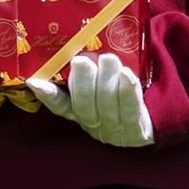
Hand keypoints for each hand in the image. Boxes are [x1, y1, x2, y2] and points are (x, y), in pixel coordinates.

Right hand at [30, 50, 153, 148]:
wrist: (153, 123)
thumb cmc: (121, 96)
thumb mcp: (99, 88)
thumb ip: (81, 75)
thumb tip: (59, 55)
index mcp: (79, 114)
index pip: (60, 106)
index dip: (48, 96)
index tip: (35, 82)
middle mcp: (94, 125)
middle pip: (84, 105)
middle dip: (83, 82)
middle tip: (82, 60)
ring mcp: (115, 131)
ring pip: (107, 105)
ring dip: (106, 80)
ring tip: (108, 59)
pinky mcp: (136, 133)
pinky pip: (131, 110)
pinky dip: (127, 91)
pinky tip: (126, 74)